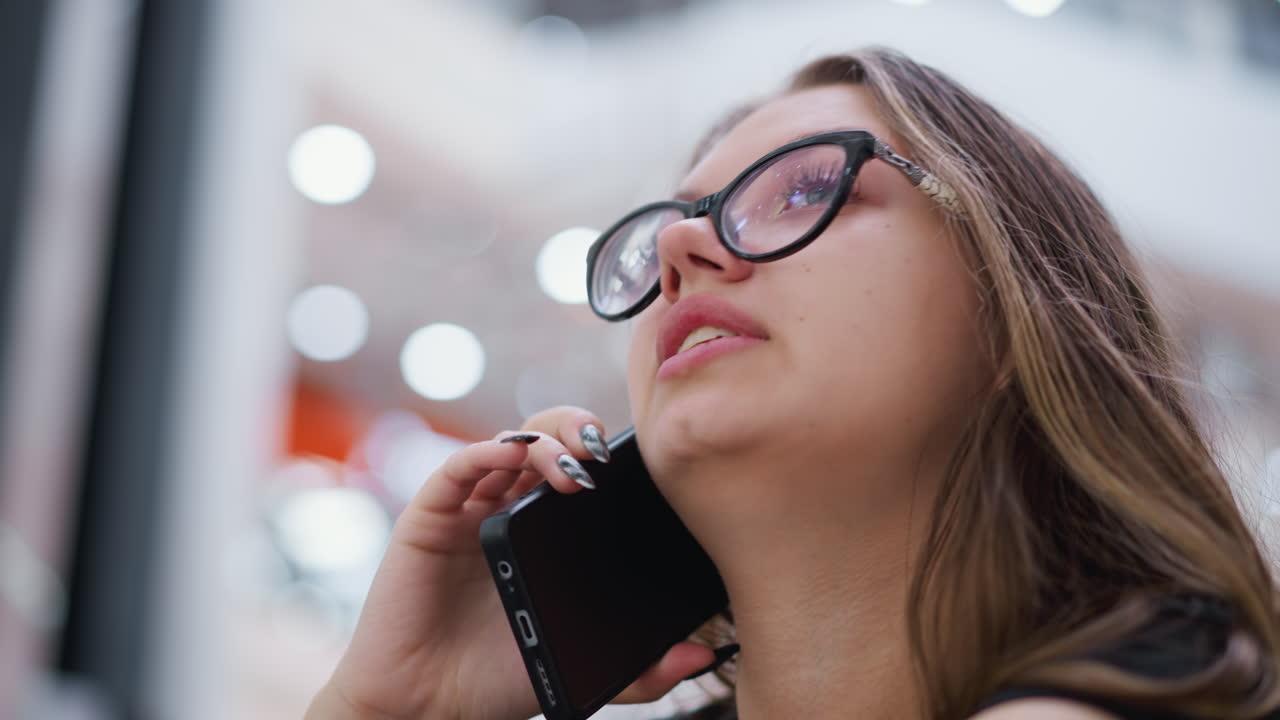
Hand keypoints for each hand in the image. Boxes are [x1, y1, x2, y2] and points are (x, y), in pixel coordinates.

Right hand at [306, 407, 715, 719]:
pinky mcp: (429, 518)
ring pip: (508, 444)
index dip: (608, 455)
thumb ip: (643, 669)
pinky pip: (457, 469)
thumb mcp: (583, 667)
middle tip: (603, 452)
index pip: (581, 469)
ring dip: (544, 440)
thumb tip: (703, 654)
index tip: (643, 463)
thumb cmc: (500, 681)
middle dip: (578, 431)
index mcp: (546, 532)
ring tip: (573, 463)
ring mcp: (469, 510)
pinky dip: (487, 450)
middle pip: (546, 441)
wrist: (429, 709)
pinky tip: (514, 454)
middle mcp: (507, 510)